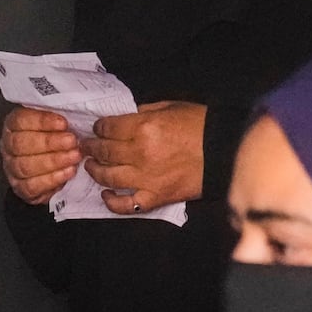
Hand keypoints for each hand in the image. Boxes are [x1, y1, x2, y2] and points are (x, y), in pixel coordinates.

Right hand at [0, 107, 81, 205]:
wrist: (49, 171)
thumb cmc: (54, 141)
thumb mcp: (54, 125)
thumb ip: (57, 118)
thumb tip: (75, 109)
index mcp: (13, 125)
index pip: (20, 120)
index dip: (41, 121)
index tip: (63, 123)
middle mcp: (8, 146)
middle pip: (20, 143)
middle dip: (49, 142)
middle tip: (72, 141)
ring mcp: (11, 167)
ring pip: (25, 165)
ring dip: (53, 161)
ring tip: (74, 157)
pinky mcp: (19, 188)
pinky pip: (31, 186)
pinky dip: (51, 179)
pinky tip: (68, 172)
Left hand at [82, 101, 205, 213]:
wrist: (226, 152)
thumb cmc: (201, 125)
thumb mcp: (170, 106)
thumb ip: (143, 112)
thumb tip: (124, 118)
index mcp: (143, 128)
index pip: (108, 128)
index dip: (98, 127)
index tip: (96, 128)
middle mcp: (140, 154)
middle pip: (104, 151)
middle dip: (91, 147)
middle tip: (85, 146)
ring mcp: (147, 178)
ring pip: (108, 177)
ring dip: (94, 170)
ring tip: (90, 165)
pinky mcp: (156, 197)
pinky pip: (127, 204)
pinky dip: (112, 201)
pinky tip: (105, 193)